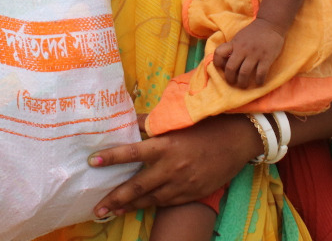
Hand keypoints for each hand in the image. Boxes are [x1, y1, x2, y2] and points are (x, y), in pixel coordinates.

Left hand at [88, 114, 260, 217]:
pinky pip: (166, 203)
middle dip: (115, 198)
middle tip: (96, 207)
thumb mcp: (179, 120)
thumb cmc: (206, 126)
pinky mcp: (192, 194)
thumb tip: (133, 119)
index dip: (112, 157)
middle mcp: (172, 167)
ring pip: (150, 199)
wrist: (238, 140)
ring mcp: (182, 184)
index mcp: (166, 145)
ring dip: (130, 205)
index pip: (132, 152)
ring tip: (112, 211)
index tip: (93, 161)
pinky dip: (151, 205)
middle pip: (137, 186)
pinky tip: (139, 206)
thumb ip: (154, 122)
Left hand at [213, 18, 284, 87]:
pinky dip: (258, 81)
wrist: (270, 24)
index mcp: (234, 43)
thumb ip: (233, 47)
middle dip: (230, 79)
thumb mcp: (239, 37)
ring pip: (244, 73)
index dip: (217, 63)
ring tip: (244, 85)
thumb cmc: (254, 32)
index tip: (222, 68)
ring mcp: (254, 54)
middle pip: (230, 68)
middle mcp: (242, 49)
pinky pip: (260, 73)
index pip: (219, 53)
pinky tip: (259, 82)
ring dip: (242, 83)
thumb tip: (226, 60)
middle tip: (233, 82)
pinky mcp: (266, 58)